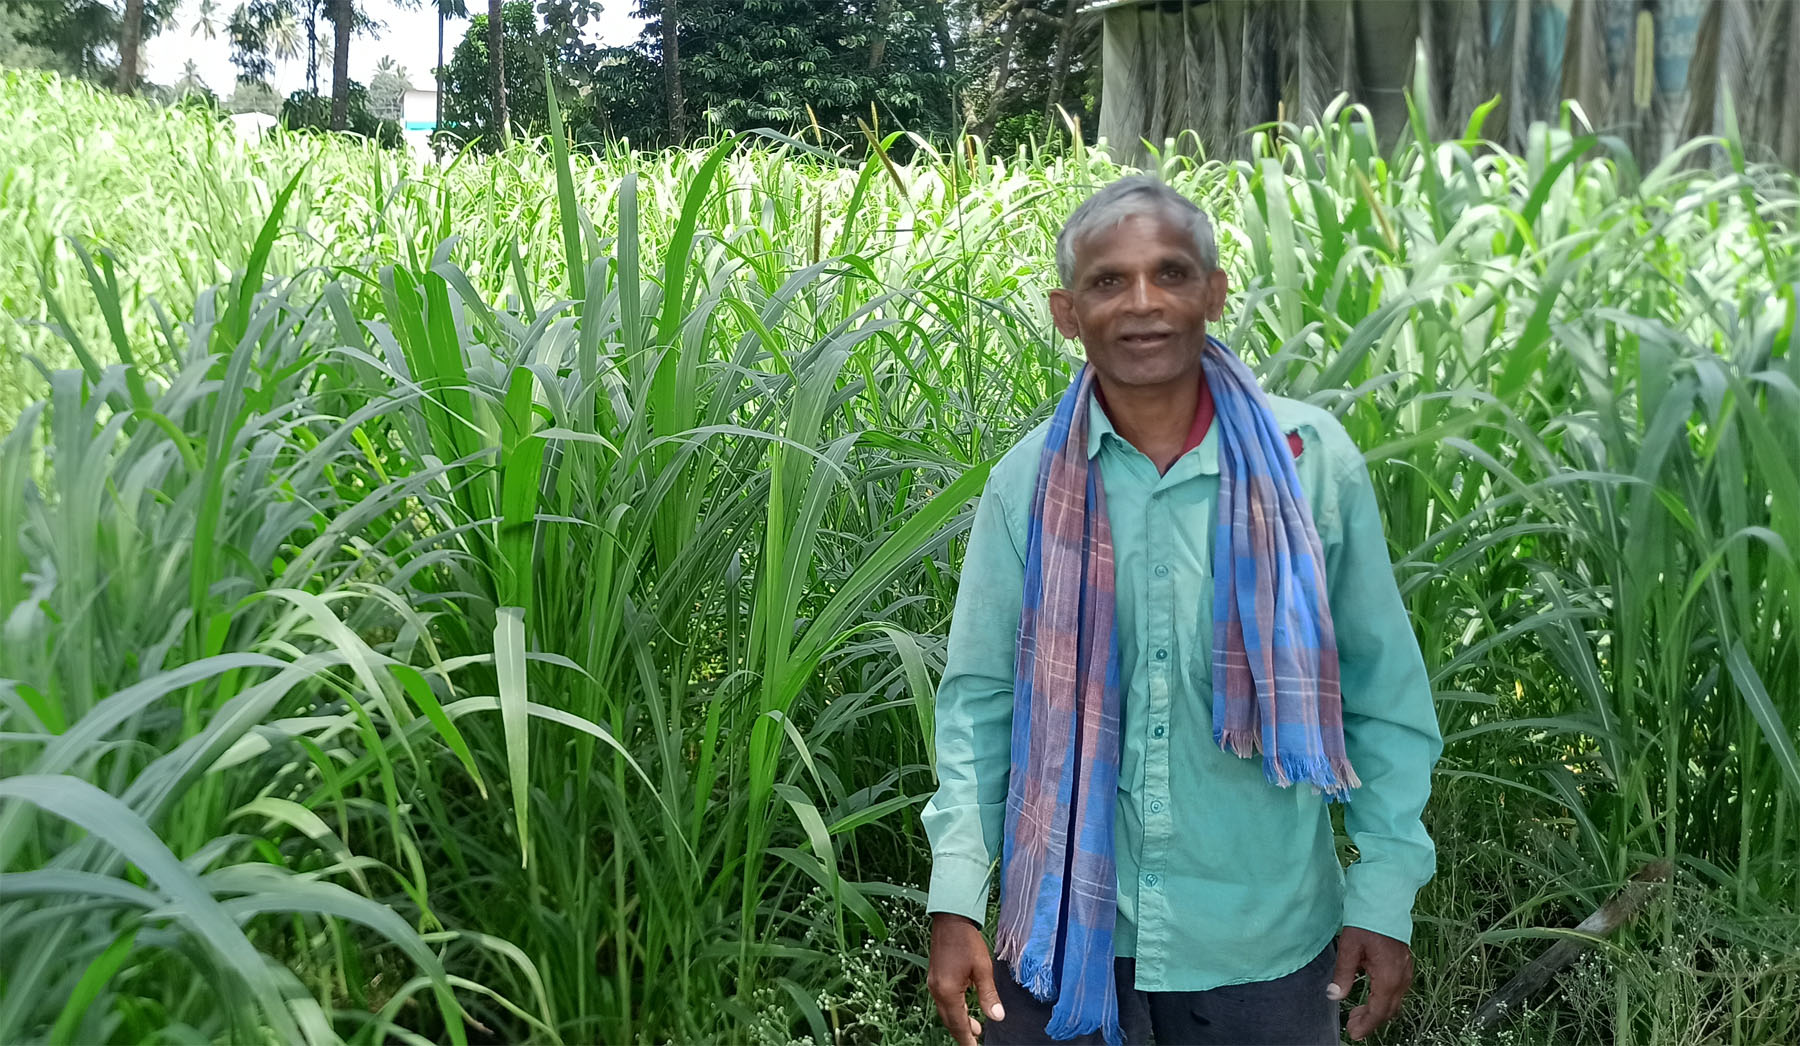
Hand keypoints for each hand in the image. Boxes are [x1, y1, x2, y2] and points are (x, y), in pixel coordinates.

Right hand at [927, 912, 1005, 1045]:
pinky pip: (943, 1001)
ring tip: (975, 1028)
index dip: (968, 1039)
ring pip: (945, 1011)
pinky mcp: (935, 977)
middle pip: (949, 1021)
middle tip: (976, 1041)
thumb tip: (997, 1017)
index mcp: (948, 992)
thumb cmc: (967, 942)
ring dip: (959, 1021)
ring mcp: (934, 984)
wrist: (949, 919)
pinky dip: (954, 1010)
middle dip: (963, 1033)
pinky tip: (964, 1007)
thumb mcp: (983, 969)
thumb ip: (988, 995)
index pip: (958, 1024)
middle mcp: (937, 991)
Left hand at [1327, 926, 1413, 1040]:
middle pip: (1388, 1011)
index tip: (1353, 1033)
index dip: (1366, 1025)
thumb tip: (1334, 996)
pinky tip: (1369, 996)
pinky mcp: (1405, 966)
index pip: (1378, 1012)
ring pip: (1393, 1002)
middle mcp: (1401, 979)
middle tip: (1351, 1024)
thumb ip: (1343, 975)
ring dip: (1377, 1011)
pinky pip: (1396, 991)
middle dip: (1370, 1021)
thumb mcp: (1349, 948)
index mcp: (1387, 978)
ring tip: (1357, 1013)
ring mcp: (1406, 973)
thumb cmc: (1366, 923)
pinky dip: (1383, 1000)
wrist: (1385, 903)